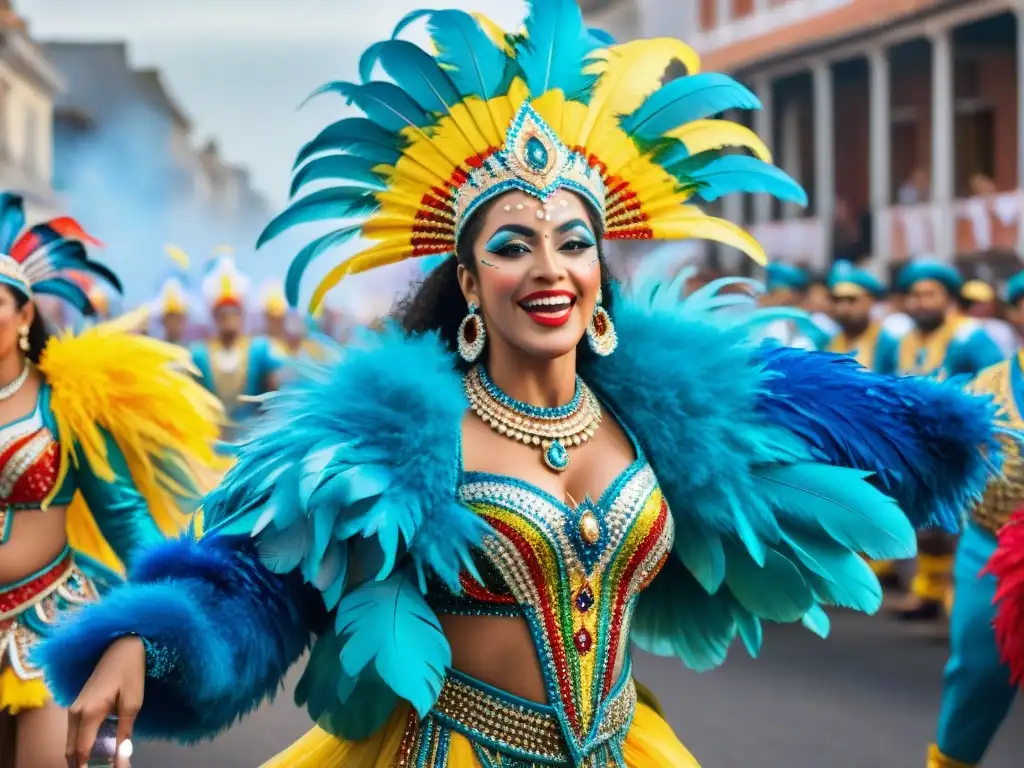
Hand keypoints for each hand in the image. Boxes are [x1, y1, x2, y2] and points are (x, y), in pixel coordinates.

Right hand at [66, 635, 144, 766]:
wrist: (121, 646)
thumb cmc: (130, 673)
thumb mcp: (133, 703)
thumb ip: (125, 733)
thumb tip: (122, 758)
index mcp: (89, 713)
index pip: (80, 752)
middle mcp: (74, 713)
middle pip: (70, 750)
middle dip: (82, 765)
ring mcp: (72, 708)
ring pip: (71, 742)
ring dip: (81, 756)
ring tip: (101, 763)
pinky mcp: (76, 705)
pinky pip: (74, 732)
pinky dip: (82, 745)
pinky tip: (98, 748)